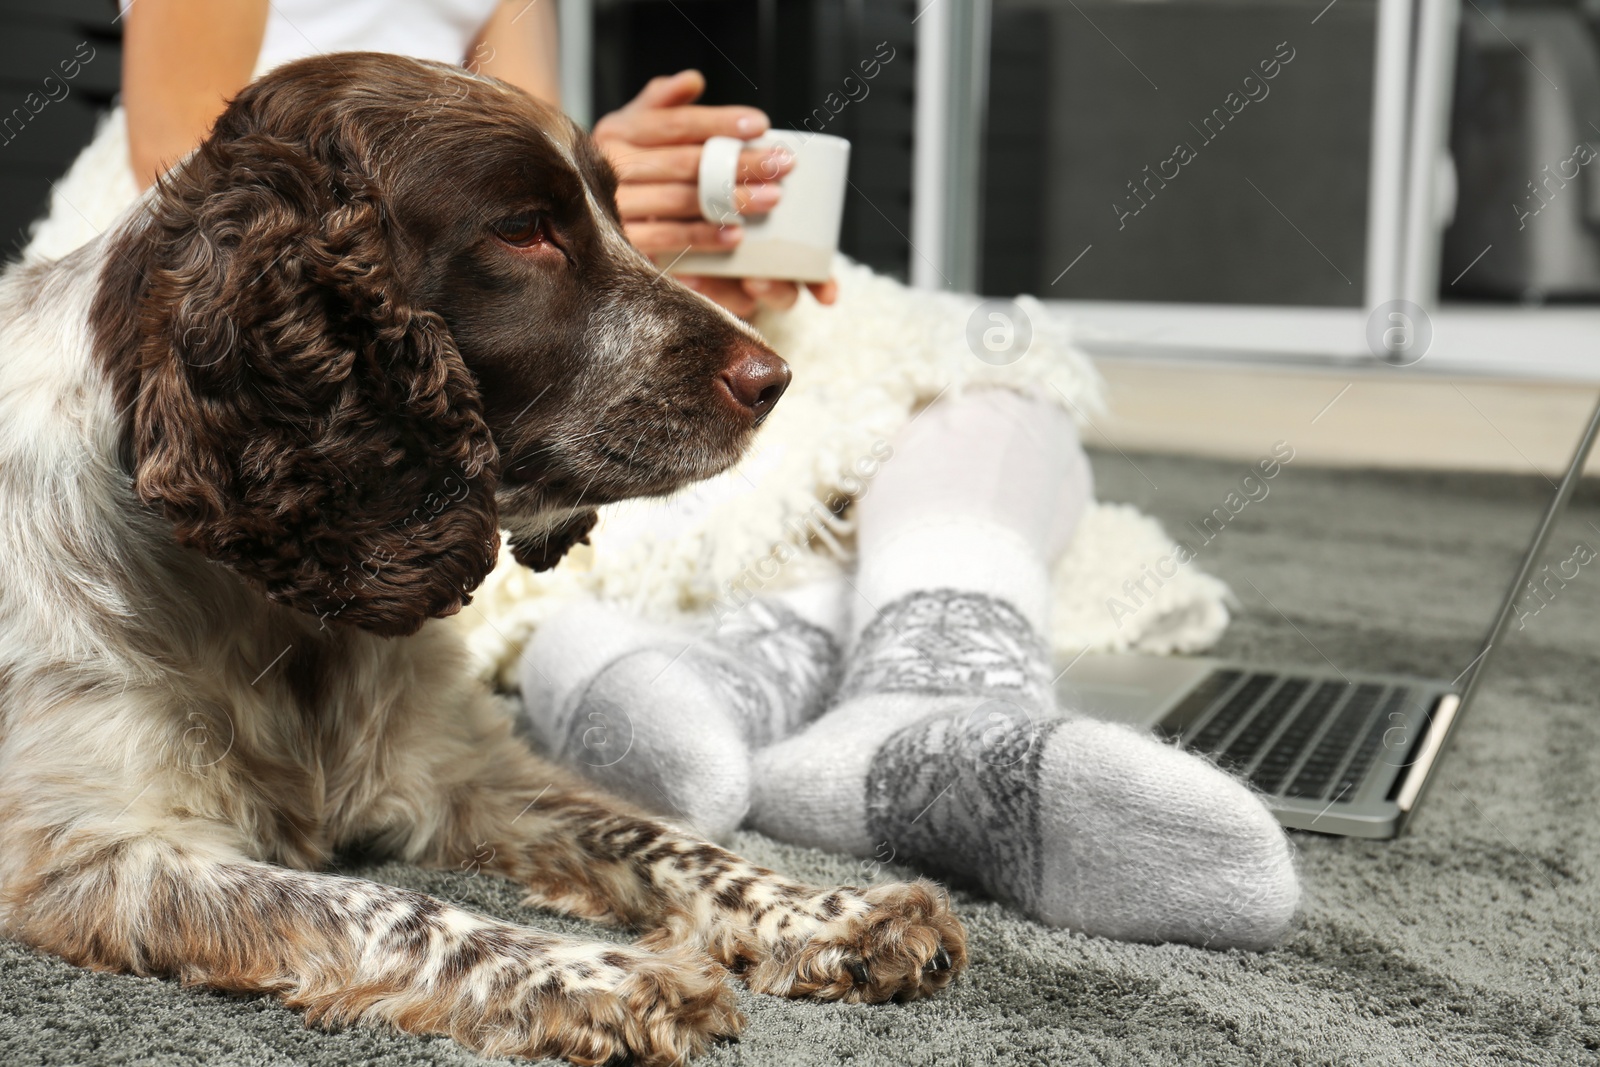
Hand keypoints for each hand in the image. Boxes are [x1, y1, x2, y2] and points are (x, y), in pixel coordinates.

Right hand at [591, 70, 836, 315]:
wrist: (577, 211)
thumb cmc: (624, 162)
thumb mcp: (635, 125)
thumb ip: (661, 102)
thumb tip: (691, 81)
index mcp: (620, 129)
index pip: (677, 123)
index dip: (719, 122)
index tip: (760, 125)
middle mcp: (613, 164)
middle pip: (688, 162)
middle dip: (738, 163)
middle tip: (780, 165)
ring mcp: (616, 203)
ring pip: (684, 199)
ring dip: (731, 200)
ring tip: (770, 198)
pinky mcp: (624, 240)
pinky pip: (670, 236)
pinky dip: (705, 235)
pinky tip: (735, 234)